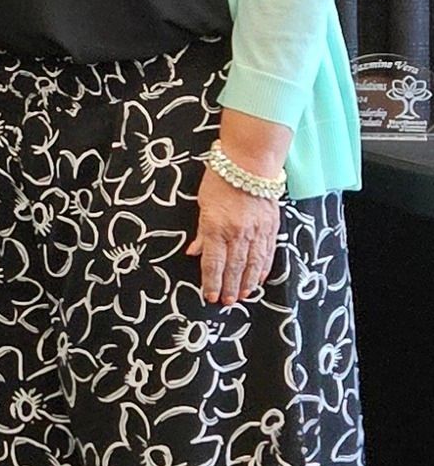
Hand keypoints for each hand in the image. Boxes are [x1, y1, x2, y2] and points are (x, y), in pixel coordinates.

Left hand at [187, 168, 280, 305]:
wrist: (249, 162)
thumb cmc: (220, 179)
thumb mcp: (202, 204)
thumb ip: (201, 231)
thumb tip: (195, 252)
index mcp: (216, 228)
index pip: (213, 263)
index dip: (211, 282)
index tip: (210, 296)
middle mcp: (237, 233)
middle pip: (233, 268)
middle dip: (230, 287)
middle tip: (228, 302)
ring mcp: (257, 231)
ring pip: (253, 264)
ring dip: (248, 283)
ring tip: (244, 296)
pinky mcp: (271, 226)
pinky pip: (268, 253)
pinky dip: (264, 268)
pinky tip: (260, 279)